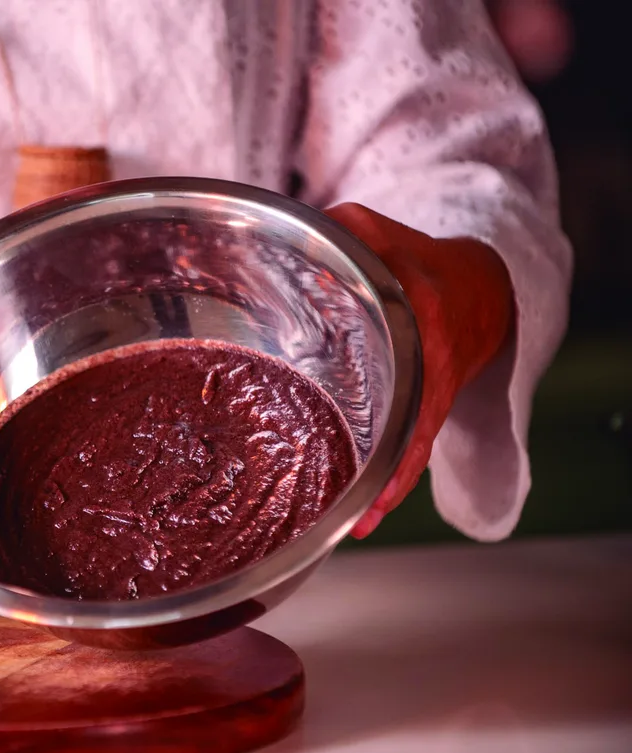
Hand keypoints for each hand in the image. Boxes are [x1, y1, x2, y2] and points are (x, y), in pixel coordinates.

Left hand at [324, 203, 514, 537]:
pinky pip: (411, 454)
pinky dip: (390, 485)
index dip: (380, 384)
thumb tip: (271, 235)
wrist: (481, 289)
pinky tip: (363, 519)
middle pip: (403, 415)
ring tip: (352, 522)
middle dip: (376, 459)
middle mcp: (431, 358)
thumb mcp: (373, 230)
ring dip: (382, 486)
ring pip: (409, 447)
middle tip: (342, 496)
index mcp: (418, 308)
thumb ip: (330, 232)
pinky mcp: (428, 410)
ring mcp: (432, 391)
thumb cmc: (419, 259)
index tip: (357, 418)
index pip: (398, 347)